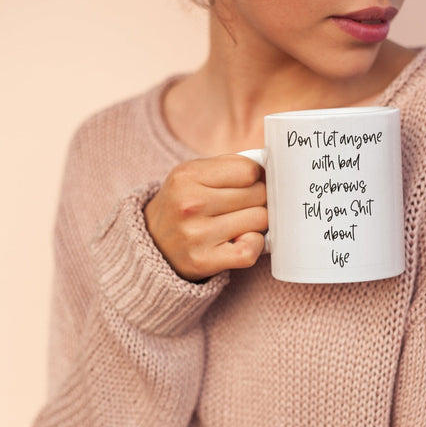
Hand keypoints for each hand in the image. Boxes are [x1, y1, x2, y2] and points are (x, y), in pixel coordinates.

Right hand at [144, 154, 267, 281]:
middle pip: (258, 194)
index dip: (256, 177)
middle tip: (244, 206)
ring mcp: (196, 234)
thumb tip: (272, 168)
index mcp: (187, 176)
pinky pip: (250, 250)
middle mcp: (190, 204)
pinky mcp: (203, 260)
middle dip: (258, 200)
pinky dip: (254, 245)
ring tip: (240, 223)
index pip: (249, 170)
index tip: (249, 185)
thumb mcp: (194, 175)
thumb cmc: (184, 205)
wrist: (152, 244)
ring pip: (260, 220)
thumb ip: (231, 165)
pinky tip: (242, 240)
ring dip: (257, 223)